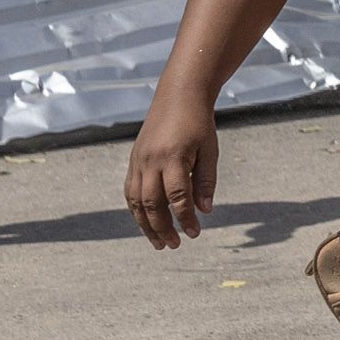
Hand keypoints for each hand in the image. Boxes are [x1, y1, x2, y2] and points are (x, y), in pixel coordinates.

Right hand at [122, 97, 219, 248]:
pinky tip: (146, 222)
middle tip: (174, 244)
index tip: (195, 233)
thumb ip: (206, 181)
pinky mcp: (133, 159)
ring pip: (136, 200)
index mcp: (174, 157)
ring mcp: (139, 160)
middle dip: (162, 228)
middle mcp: (151, 160)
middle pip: (152, 203)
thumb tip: (205, 211)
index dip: (186, 218)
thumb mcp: (210, 150)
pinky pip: (130, 190)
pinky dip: (136, 209)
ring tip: (158, 242)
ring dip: (146, 224)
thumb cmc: (199, 123)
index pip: (178, 197)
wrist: (178, 95)